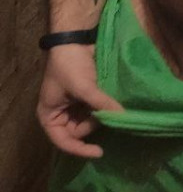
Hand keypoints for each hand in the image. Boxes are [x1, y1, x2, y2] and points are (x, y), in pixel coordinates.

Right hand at [36, 44, 124, 158]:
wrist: (75, 40)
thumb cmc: (70, 65)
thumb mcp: (84, 87)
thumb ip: (101, 104)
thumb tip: (123, 117)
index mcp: (49, 115)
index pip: (63, 142)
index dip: (80, 149)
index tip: (99, 151)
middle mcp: (61, 114)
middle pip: (79, 133)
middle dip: (93, 124)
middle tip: (102, 109)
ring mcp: (74, 107)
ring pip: (90, 122)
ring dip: (100, 115)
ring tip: (106, 101)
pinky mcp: (86, 99)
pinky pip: (96, 111)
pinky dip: (104, 109)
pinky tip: (111, 103)